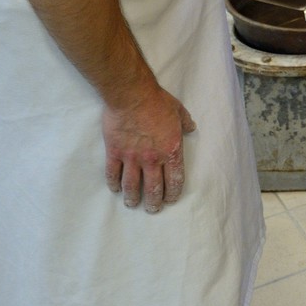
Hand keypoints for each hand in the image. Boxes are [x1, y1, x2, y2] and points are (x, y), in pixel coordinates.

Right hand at [102, 85, 196, 213]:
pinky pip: (113, 173)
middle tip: (153, 209)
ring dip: (133, 198)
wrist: (132, 96)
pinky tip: (116, 189)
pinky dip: (114, 184)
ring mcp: (132, 157)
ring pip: (132, 185)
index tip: (170, 200)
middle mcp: (152, 158)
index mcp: (171, 150)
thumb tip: (192, 128)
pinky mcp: (114, 152)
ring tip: (133, 205)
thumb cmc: (158, 102)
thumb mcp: (179, 110)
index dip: (172, 193)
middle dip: (154, 202)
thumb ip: (186, 122)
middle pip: (153, 188)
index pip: (174, 179)